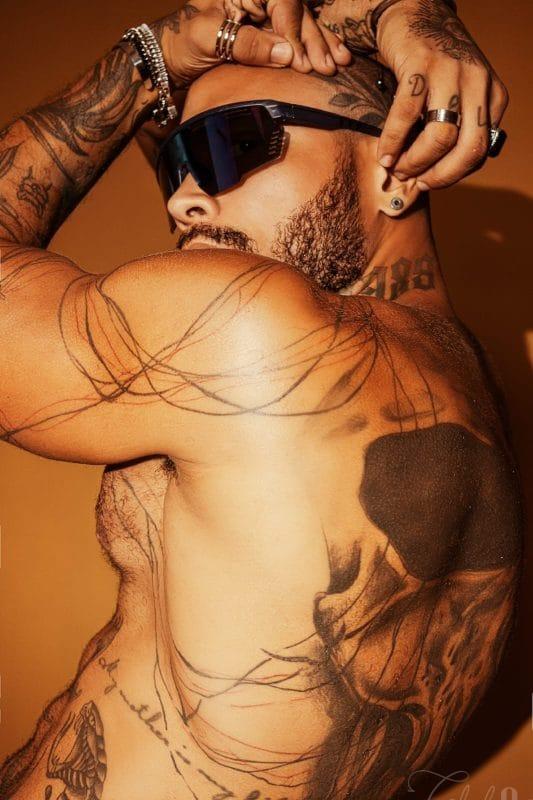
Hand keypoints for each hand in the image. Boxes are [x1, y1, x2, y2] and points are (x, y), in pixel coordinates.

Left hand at [150, 0, 348, 88]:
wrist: (169, 57)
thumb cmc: (182, 41)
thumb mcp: (209, 39)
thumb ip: (247, 44)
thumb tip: (286, 55)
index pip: (281, 2)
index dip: (294, 31)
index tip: (303, 61)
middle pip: (296, 12)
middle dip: (315, 40)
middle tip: (330, 66)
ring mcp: (262, 11)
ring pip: (301, 23)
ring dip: (322, 44)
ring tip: (340, 62)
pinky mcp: (264, 30)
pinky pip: (295, 35)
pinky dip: (313, 47)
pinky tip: (332, 56)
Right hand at [317, 0, 508, 189]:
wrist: (414, 16)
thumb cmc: (434, 64)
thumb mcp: (460, 94)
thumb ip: (459, 126)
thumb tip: (436, 172)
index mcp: (492, 96)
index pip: (479, 151)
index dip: (453, 175)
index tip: (429, 181)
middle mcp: (478, 82)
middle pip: (467, 148)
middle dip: (440, 175)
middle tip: (416, 182)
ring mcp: (450, 72)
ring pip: (441, 137)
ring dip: (415, 162)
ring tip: (397, 168)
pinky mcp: (420, 65)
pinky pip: (406, 116)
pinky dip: (393, 142)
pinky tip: (384, 154)